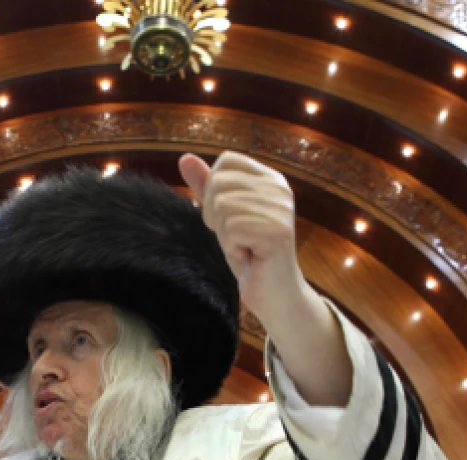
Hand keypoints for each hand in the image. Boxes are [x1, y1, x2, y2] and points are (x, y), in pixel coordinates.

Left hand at [179, 151, 312, 332]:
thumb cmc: (249, 254)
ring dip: (225, 234)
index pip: (226, 161)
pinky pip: (231, 229)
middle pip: (219, 183)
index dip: (214, 190)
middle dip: (215, 215)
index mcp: (270, 179)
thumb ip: (206, 186)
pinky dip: (232, 248)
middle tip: (237, 236)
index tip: (229, 217)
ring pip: (222, 206)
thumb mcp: (223, 216)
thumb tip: (184, 158)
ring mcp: (281, 209)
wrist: (274, 294)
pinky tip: (249, 256)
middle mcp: (280, 189)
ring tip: (245, 246)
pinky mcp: (277, 231)